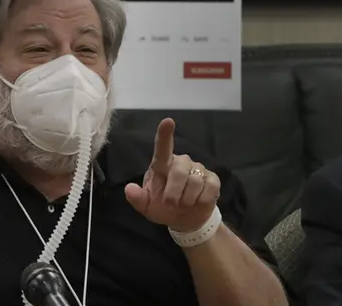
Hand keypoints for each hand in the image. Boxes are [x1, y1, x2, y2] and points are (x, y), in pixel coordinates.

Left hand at [123, 118, 220, 232]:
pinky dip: (202, 199)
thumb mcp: (146, 206)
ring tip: (183, 204)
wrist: (185, 219)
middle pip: (179, 171)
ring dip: (187, 198)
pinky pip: (210, 187)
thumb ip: (137, 198)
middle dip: (174, 191)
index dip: (165, 134)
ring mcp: (198, 169)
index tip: (168, 121)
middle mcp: (180, 162)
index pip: (162, 147)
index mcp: (161, 165)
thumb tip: (129, 189)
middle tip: (170, 204)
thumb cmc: (163, 207)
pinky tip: (198, 203)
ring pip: (195, 181)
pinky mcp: (212, 179)